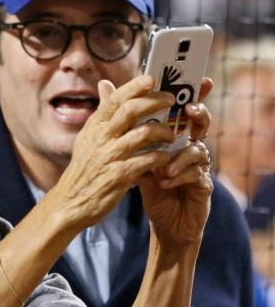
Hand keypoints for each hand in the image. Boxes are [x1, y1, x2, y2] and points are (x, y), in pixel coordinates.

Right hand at [49, 75, 177, 230]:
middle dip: (155, 102)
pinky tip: (166, 157)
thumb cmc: (85, 169)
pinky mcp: (119, 176)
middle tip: (171, 101)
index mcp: (94, 126)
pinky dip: (161, 156)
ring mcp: (110, 156)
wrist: (72, 202)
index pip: (115, 99)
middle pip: (131, 110)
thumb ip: (102, 112)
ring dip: (163, 131)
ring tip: (171, 134)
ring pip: (143, 133)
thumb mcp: (88, 137)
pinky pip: (147, 160)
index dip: (135, 86)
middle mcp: (101, 138)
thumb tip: (105, 84)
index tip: (152, 79)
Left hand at [136, 77, 213, 244]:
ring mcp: (199, 166)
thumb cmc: (150, 184)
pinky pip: (197, 175)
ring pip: (198, 150)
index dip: (192, 95)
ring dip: (180, 156)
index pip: (183, 110)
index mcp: (175, 136)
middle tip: (188, 112)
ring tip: (162, 168)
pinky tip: (165, 181)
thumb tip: (104, 86)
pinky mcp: (203, 186)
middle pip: (200, 123)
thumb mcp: (132, 154)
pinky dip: (179, 176)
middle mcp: (190, 146)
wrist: (164, 221)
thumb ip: (120, 121)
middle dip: (197, 115)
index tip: (191, 84)